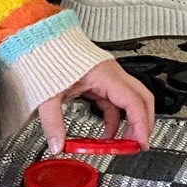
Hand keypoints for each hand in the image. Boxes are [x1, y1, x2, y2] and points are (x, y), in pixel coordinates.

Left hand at [38, 58, 154, 154]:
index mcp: (105, 75)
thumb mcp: (48, 95)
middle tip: (138, 145)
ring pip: (131, 101)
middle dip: (143, 124)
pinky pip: (116, 102)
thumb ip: (53, 123)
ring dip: (130, 123)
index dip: (141, 125)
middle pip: (142, 99)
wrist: (42, 41)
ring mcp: (108, 77)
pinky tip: (107, 133)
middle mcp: (112, 74)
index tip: (140, 143)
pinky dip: (115, 119)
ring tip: (122, 144)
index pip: (134, 102)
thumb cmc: (48, 56)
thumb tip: (56, 144)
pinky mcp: (100, 81)